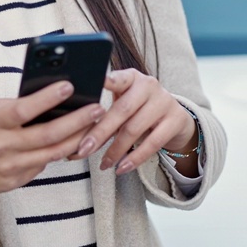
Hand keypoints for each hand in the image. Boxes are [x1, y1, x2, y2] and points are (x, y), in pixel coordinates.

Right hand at [0, 81, 103, 203]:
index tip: (69, 86)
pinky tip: (74, 140)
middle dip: (77, 121)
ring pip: (52, 153)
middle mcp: (0, 147)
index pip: (22, 110)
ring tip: (94, 123)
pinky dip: (60, 152)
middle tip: (97, 108)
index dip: (47, 98)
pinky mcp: (14, 182)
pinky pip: (43, 165)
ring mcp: (9, 167)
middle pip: (47, 135)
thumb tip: (46, 96)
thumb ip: (10, 104)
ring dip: (77, 138)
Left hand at [70, 69, 197, 175]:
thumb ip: (101, 114)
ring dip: (116, 150)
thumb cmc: (138, 110)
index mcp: (131, 77)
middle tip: (83, 150)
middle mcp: (148, 85)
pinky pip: (152, 143)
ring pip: (135, 128)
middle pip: (122, 110)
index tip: (96, 82)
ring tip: (103, 164)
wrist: (174, 118)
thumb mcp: (122, 104)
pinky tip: (122, 168)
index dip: (107, 80)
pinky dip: (135, 158)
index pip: (118, 78)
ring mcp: (164, 102)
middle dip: (100, 132)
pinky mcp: (175, 120)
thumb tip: (70, 137)